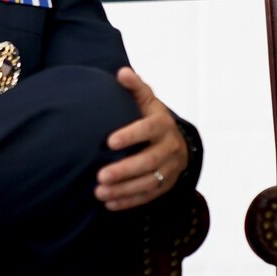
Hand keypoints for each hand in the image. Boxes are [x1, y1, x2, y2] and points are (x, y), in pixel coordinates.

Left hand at [96, 66, 188, 210]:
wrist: (176, 141)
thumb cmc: (152, 118)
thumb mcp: (147, 100)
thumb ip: (135, 88)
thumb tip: (122, 73)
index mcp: (163, 124)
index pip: (149, 129)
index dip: (131, 135)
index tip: (109, 142)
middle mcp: (170, 147)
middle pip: (149, 161)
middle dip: (125, 170)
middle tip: (100, 175)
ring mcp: (170, 168)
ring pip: (148, 182)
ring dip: (124, 189)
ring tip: (99, 192)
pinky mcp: (166, 185)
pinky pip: (148, 196)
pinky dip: (129, 201)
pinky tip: (109, 203)